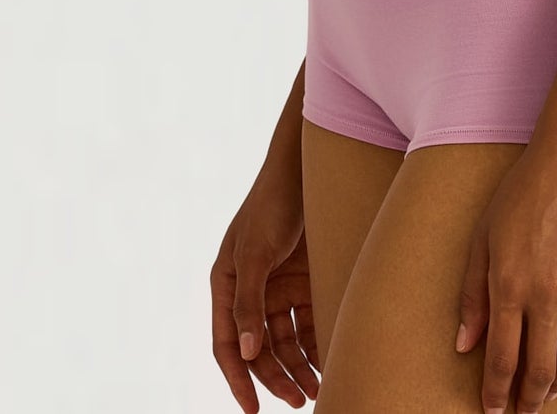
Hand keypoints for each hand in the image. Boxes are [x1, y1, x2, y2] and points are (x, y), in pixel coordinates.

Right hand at [210, 168, 320, 409]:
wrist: (308, 167)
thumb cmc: (272, 204)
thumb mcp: (256, 253)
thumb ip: (249, 303)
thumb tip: (246, 352)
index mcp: (227, 285)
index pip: (227, 345)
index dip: (239, 380)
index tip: (253, 411)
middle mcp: (251, 291)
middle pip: (260, 348)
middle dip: (277, 377)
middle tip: (301, 399)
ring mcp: (278, 287)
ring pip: (286, 340)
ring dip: (299, 365)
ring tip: (319, 386)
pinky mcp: (304, 280)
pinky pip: (307, 321)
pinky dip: (315, 341)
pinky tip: (329, 356)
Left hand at [454, 139, 556, 413]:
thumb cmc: (522, 191)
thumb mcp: (484, 235)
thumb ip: (473, 293)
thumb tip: (465, 345)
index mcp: (509, 283)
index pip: (502, 359)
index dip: (497, 394)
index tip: (494, 411)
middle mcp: (547, 292)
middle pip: (540, 370)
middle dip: (527, 400)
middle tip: (521, 412)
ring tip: (546, 390)